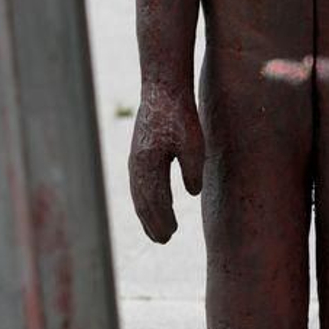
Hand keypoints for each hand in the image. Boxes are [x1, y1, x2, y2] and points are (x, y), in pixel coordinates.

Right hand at [128, 86, 204, 243]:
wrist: (162, 88)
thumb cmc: (180, 114)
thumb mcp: (193, 143)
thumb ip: (192, 170)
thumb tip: (191, 193)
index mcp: (148, 165)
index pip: (154, 202)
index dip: (162, 220)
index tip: (170, 235)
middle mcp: (136, 165)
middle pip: (142, 202)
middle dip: (152, 223)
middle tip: (163, 240)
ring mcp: (135, 158)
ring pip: (138, 194)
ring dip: (146, 213)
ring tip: (155, 229)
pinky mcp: (139, 151)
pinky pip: (139, 183)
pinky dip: (144, 199)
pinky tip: (152, 202)